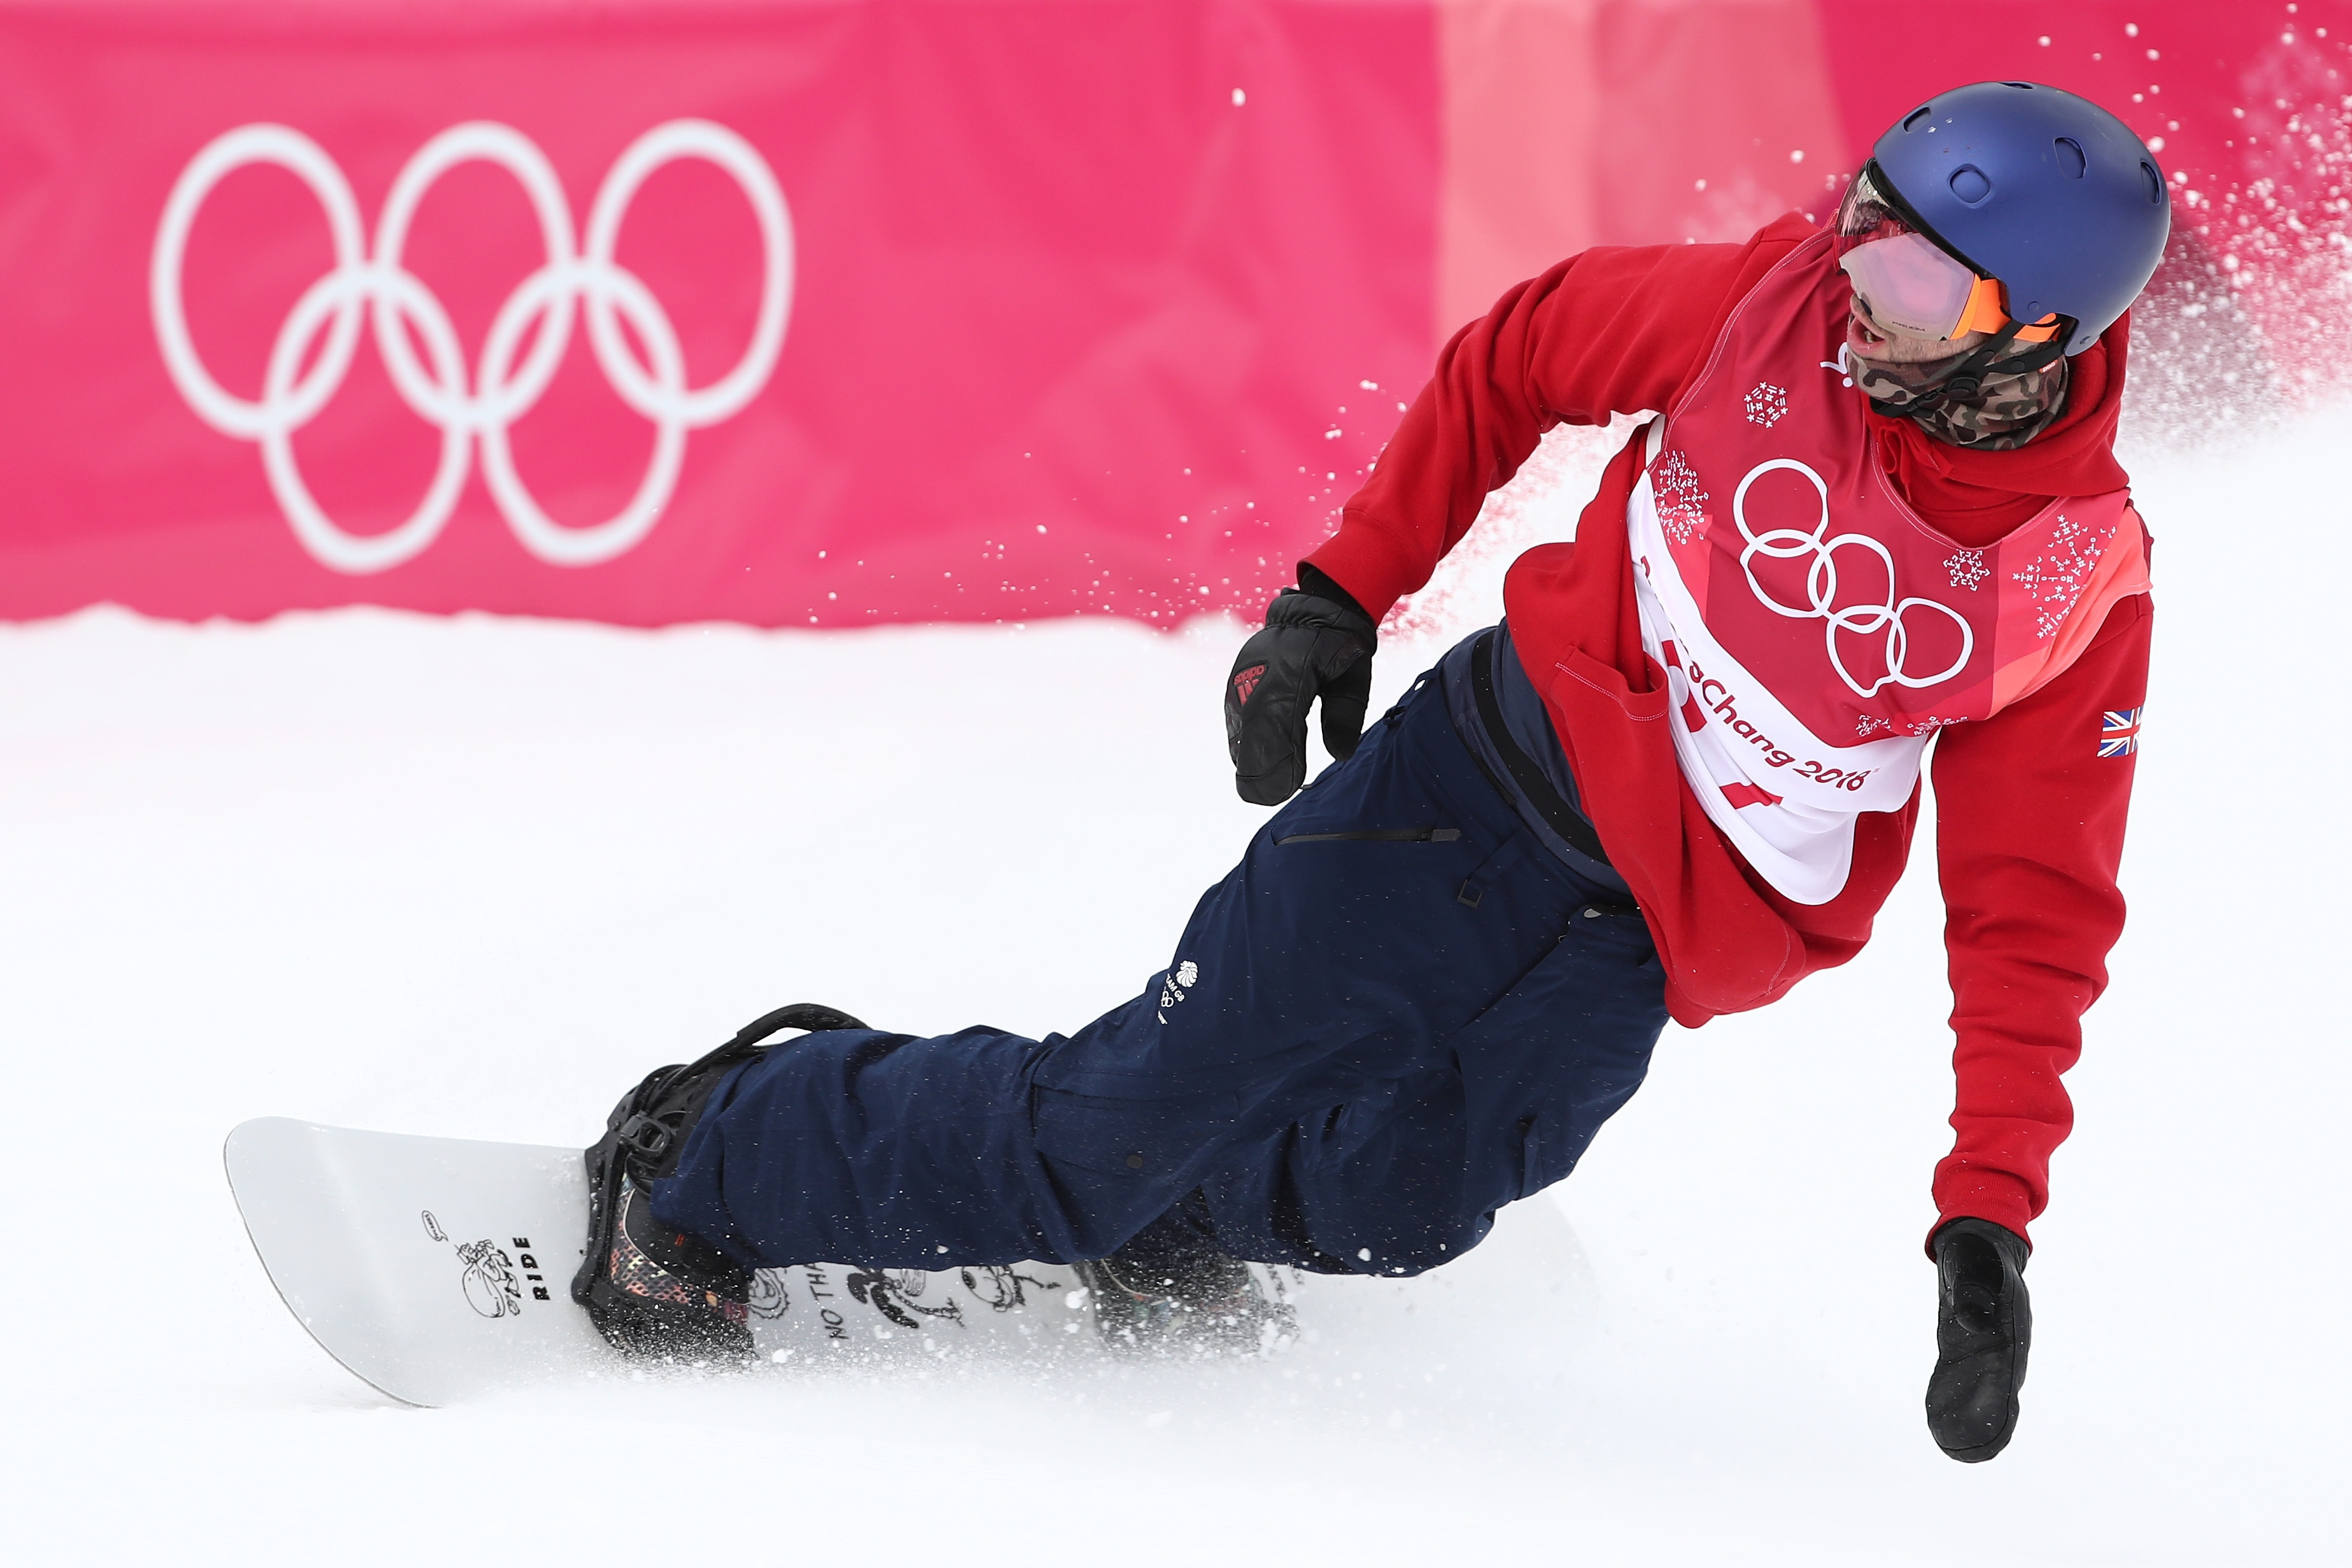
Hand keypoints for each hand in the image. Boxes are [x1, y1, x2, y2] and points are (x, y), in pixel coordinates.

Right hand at [1223, 571, 1375, 805]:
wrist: (1314, 609)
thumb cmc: (1340, 646)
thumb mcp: (1352, 678)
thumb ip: (1344, 715)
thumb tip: (1340, 755)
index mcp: (1293, 670)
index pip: (1282, 722)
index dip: (1282, 757)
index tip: (1289, 786)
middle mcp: (1262, 674)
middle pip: (1254, 730)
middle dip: (1261, 767)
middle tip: (1270, 797)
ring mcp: (1245, 677)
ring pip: (1241, 725)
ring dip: (1248, 758)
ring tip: (1256, 790)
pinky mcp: (1238, 682)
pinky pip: (1236, 718)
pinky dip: (1242, 742)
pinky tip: (1246, 764)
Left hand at [1926, 1218, 2031, 1461]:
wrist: (1980, 1245)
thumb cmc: (1978, 1254)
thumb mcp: (1971, 1264)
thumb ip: (1969, 1292)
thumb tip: (1969, 1323)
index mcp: (2011, 1326)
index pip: (2007, 1371)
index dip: (1999, 1402)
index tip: (1994, 1430)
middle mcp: (2003, 1343)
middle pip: (1999, 1390)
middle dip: (1989, 1422)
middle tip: (1974, 1454)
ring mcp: (1986, 1347)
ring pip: (1982, 1389)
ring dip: (1971, 1417)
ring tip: (1954, 1449)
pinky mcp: (1965, 1346)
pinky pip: (1960, 1376)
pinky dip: (1951, 1397)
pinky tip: (1937, 1419)